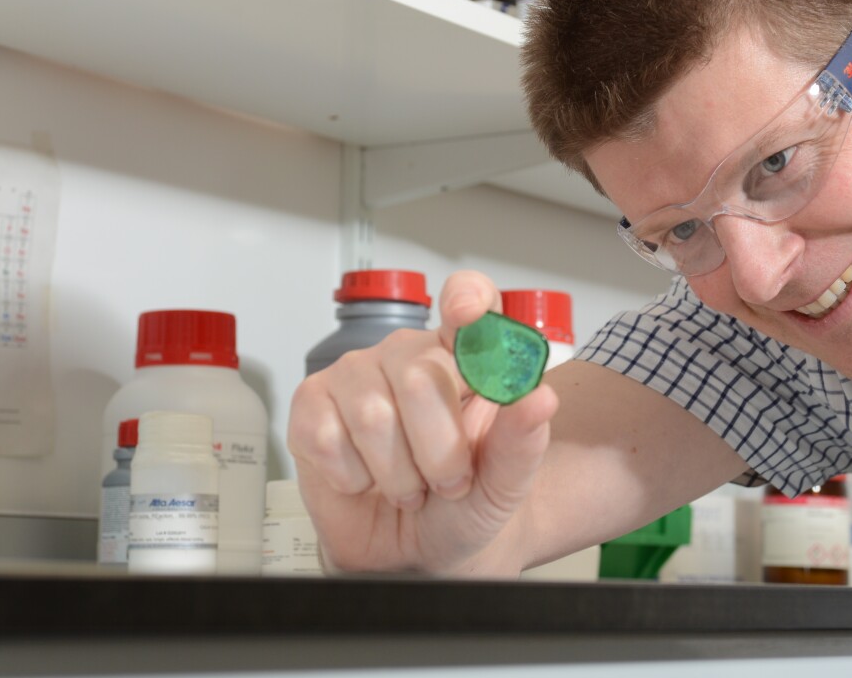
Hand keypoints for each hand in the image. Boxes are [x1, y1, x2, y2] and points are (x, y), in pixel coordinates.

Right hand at [287, 270, 559, 574]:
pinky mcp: (312, 406)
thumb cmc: (462, 505)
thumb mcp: (506, 482)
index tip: (468, 314)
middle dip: (440, 450)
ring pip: (374, 416)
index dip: (467, 299)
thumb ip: (523, 440)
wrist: (416, 553)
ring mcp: (354, 375)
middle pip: (421, 377)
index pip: (467, 299)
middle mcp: (407, 354)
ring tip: (409, 487)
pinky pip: (328, 438)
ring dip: (399, 474)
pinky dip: (354, 477)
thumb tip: (539, 398)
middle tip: (449, 481)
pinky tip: (365, 479)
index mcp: (462, 357)